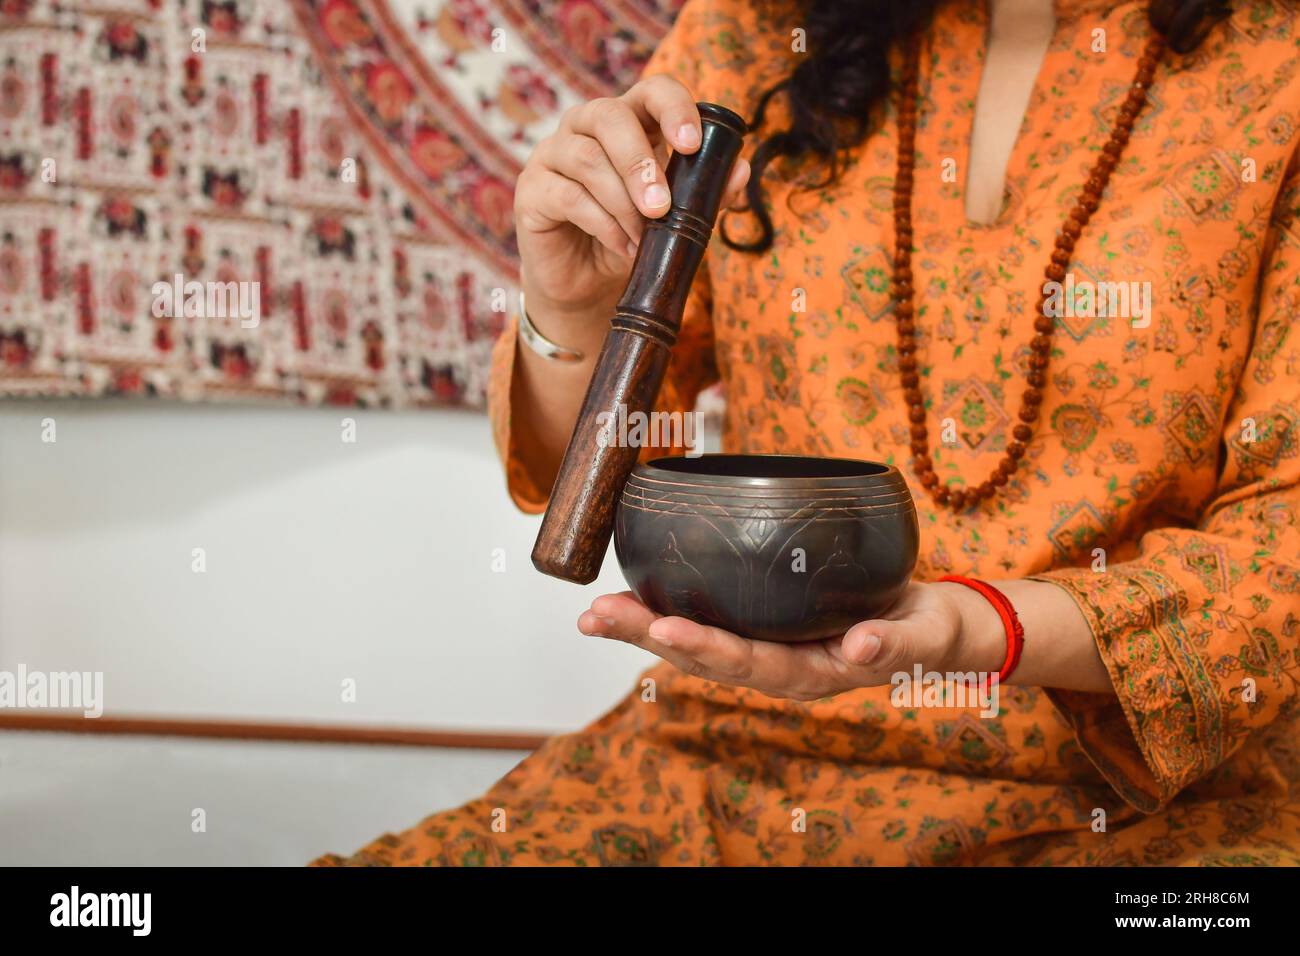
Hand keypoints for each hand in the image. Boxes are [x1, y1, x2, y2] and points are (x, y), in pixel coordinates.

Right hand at [514, 75, 750, 320]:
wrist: (588, 286)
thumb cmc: (632, 239)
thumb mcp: (675, 220)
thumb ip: (706, 195)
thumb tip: (741, 171)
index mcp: (628, 121)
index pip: (651, 90)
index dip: (673, 107)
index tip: (691, 143)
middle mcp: (585, 126)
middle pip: (609, 116)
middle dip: (640, 161)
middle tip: (661, 206)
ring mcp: (553, 154)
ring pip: (587, 158)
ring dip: (622, 202)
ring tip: (643, 237)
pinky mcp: (532, 190)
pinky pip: (568, 195)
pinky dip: (602, 223)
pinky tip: (621, 245)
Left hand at [577, 582, 1006, 700]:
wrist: (932, 628)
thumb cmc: (927, 632)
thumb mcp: (922, 639)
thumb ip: (894, 645)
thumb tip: (861, 648)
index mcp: (810, 675)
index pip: (748, 665)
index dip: (706, 648)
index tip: (666, 628)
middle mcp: (777, 666)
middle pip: (704, 656)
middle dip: (648, 635)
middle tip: (597, 616)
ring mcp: (766, 648)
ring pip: (696, 640)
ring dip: (644, 626)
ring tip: (596, 611)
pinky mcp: (763, 624)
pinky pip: (710, 618)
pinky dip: (668, 607)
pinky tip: (634, 592)